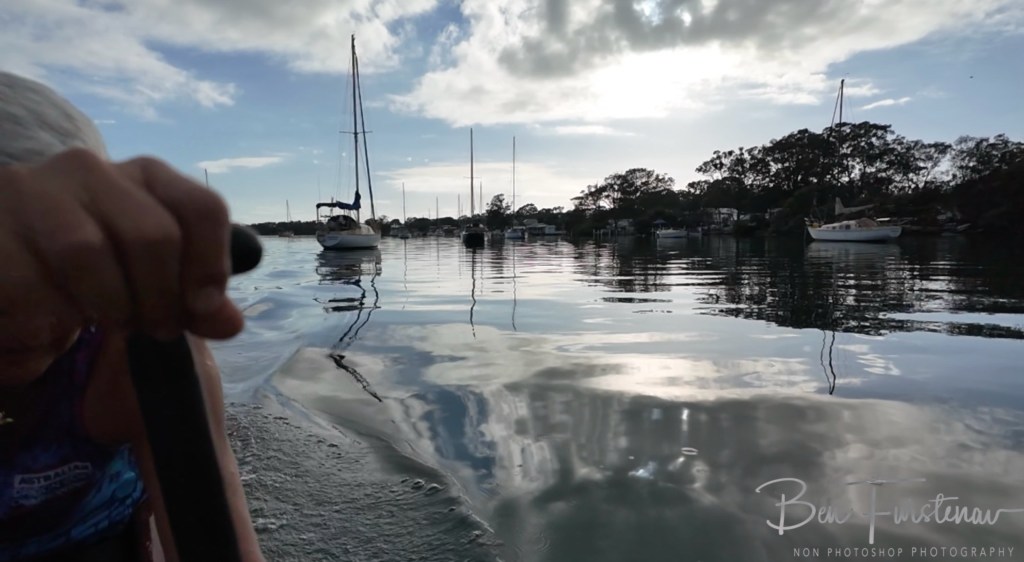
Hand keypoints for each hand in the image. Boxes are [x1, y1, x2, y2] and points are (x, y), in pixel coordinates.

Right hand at [0, 149, 242, 371]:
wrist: (9, 271)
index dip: (210, 266)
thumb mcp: (150, 281)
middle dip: (161, 297)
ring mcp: (34, 191)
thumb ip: (193, 300)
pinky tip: (55, 317)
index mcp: (144, 175)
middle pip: (153, 236)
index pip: (201, 208)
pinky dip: (53, 312)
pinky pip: (34, 278)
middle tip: (155, 328)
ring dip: (109, 304)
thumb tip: (230, 323)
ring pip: (89, 251)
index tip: (203, 308)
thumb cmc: (91, 273)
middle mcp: (91, 169)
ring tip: (109, 322)